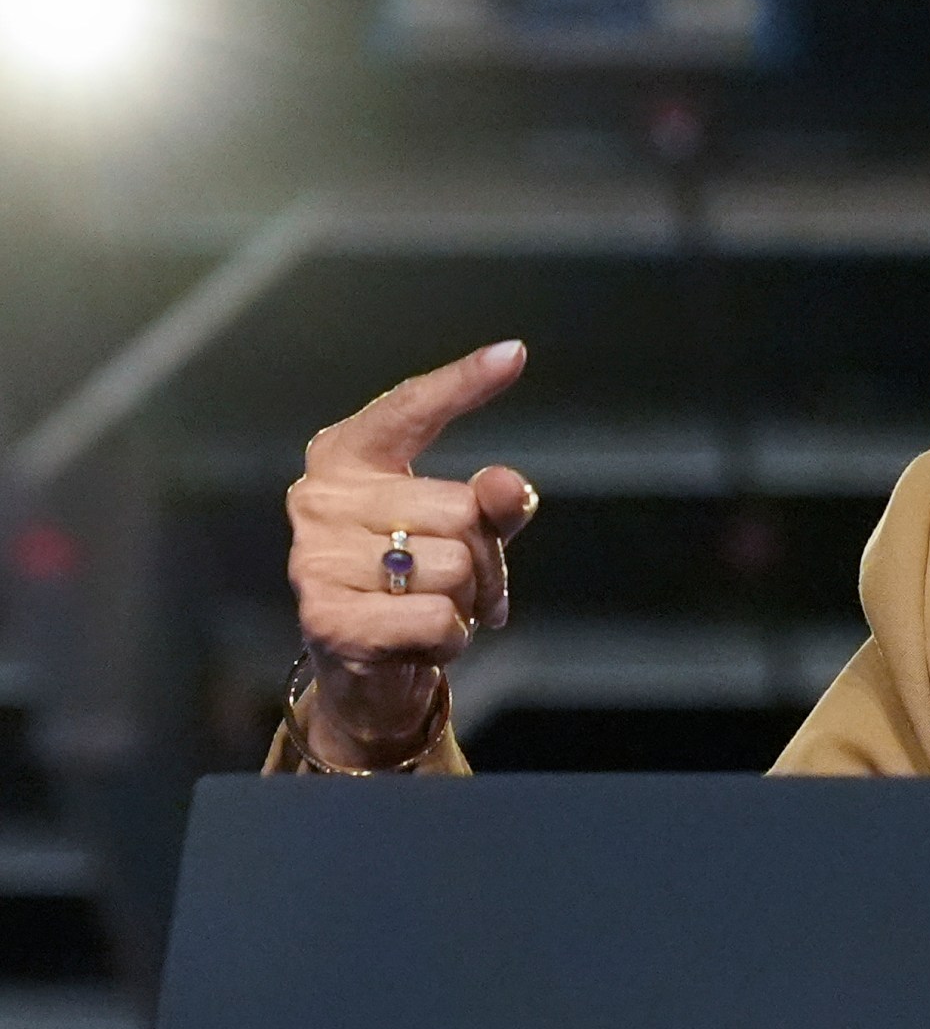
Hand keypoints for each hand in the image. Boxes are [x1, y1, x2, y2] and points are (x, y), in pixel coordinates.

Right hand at [285, 341, 537, 768]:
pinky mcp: (328, 619)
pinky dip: (450, 638)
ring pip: (454, 567)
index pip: (408, 410)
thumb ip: (492, 503)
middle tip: (465, 585)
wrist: (366, 675)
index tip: (514, 353)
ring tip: (435, 611)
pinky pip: (437, 617)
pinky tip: (419, 642)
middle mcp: (319, 499)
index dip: (462, 383)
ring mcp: (316, 560)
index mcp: (346, 460)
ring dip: (468, 601)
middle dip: (486, 558)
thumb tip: (506, 485)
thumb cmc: (413, 587)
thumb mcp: (463, 535)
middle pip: (461, 510)